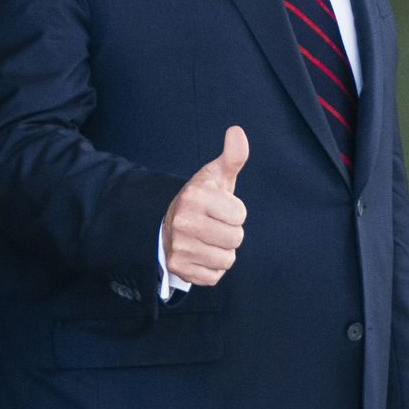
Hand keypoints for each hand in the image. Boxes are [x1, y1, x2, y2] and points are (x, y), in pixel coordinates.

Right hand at [161, 126, 247, 285]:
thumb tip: (237, 131)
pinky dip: (211, 268)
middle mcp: (184, 221)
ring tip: (206, 239)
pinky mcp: (179, 268)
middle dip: (230, 233)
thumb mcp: (215, 177)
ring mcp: (180, 246)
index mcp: (195, 196)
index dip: (235, 212)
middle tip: (213, 225)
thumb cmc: (201, 200)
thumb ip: (232, 157)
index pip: (240, 215)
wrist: (168, 225)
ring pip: (227, 260)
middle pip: (235, 239)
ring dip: (222, 252)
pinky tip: (200, 254)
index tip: (219, 208)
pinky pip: (214, 276)